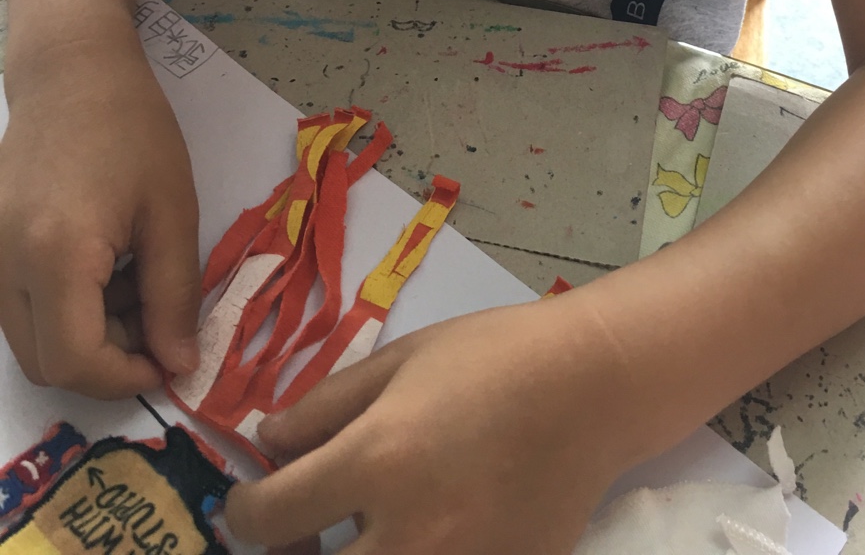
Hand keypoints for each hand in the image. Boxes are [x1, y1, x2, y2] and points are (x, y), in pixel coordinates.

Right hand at [0, 34, 200, 397]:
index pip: (74, 361)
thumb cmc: (132, 129)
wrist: (72, 71)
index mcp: (55, 254)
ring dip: (85, 337)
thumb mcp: (172, 210)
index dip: (124, 377)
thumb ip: (174, 294)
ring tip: (134, 283)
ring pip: (29, 340)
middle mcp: (3, 264)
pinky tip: (104, 268)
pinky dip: (62, 310)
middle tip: (156, 318)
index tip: (168, 358)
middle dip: (107, 360)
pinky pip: (19, 307)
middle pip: (45, 362)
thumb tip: (178, 365)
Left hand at [226, 296, 640, 554]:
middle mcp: (408, 533)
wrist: (591, 388)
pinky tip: (420, 535)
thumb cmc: (492, 357)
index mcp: (377, 460)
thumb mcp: (400, 360)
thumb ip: (323, 407)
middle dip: (288, 554)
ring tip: (359, 534)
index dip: (243, 510)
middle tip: (303, 528)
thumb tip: (266, 444)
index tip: (252, 500)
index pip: (268, 517)